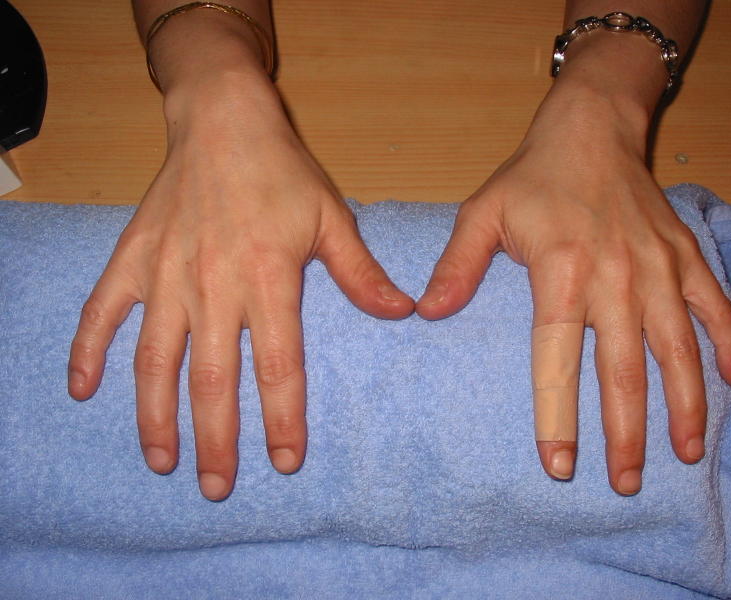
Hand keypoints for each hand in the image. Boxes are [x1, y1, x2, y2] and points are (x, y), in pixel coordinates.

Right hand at [68, 73, 413, 499]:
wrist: (222, 121)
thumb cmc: (281, 172)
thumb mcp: (332, 218)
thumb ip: (361, 274)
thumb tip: (403, 313)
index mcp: (267, 281)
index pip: (277, 367)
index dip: (283, 419)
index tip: (284, 463)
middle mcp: (212, 288)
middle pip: (213, 381)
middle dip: (217, 440)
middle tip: (217, 487)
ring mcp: (165, 276)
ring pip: (155, 362)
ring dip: (155, 416)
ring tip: (161, 461)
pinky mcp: (132, 260)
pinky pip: (102, 313)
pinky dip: (88, 351)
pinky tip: (81, 390)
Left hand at [417, 82, 730, 494]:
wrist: (591, 127)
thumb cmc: (532, 176)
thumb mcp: (481, 213)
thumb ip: (457, 267)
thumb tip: (426, 314)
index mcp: (561, 273)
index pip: (557, 360)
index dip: (558, 417)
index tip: (559, 465)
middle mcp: (615, 279)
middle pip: (623, 371)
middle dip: (626, 433)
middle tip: (624, 482)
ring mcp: (658, 269)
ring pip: (677, 349)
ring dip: (684, 404)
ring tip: (684, 453)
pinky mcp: (684, 256)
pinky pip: (712, 306)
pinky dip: (726, 343)